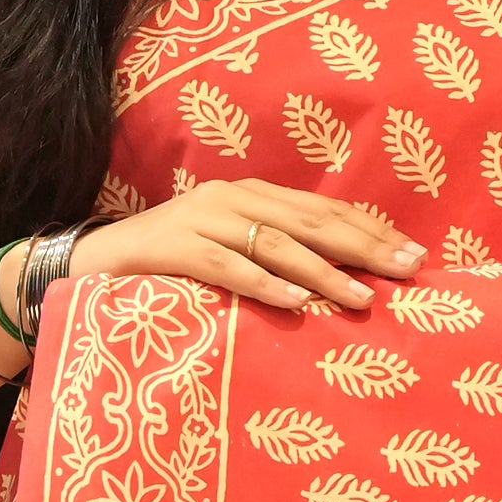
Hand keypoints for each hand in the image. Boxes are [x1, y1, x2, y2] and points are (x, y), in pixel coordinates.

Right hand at [70, 176, 423, 316]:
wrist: (88, 262)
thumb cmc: (167, 266)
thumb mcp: (228, 252)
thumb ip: (273, 255)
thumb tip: (339, 280)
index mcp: (251, 196)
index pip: (323, 209)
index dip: (370, 230)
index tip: (413, 255)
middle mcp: (232, 199)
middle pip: (310, 221)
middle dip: (363, 247)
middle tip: (407, 270)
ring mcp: (201, 220)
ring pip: (275, 244)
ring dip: (323, 273)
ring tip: (362, 299)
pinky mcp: (174, 249)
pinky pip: (228, 267)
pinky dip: (264, 286)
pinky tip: (298, 304)